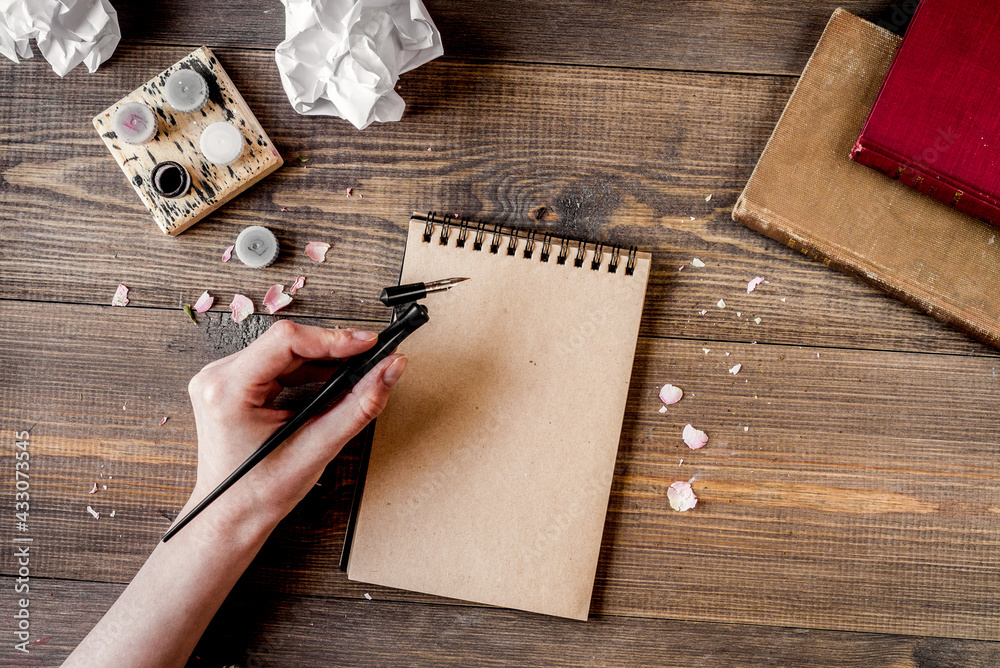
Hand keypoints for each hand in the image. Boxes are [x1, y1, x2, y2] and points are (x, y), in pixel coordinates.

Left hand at [184, 319, 407, 536]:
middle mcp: (217, 377)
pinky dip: (307, 368)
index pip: (286, 340)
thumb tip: (390, 369)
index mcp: (227, 391)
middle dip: (332, 348)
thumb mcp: (317, 448)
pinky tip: (330, 378)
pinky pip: (275, 362)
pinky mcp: (231, 384)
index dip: (333, 338)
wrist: (230, 516)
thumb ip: (360, 405)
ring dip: (322, 358)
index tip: (369, 344)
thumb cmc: (260, 493)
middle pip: (286, 342)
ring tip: (356, 369)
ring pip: (283, 349)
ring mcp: (221, 378)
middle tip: (372, 356)